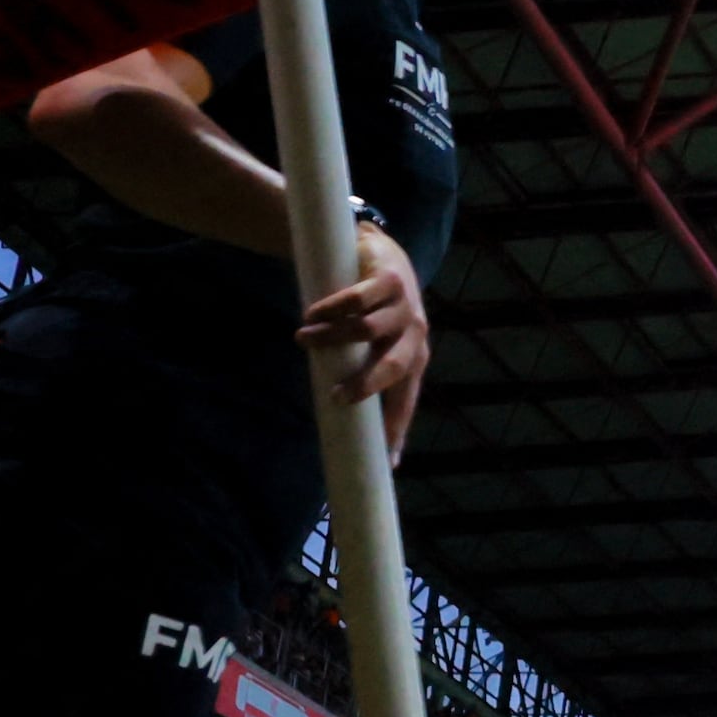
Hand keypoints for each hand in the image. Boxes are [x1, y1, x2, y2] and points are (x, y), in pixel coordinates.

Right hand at [301, 222, 430, 455]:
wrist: (382, 254)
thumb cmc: (375, 312)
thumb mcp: (376, 345)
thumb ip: (362, 372)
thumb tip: (336, 418)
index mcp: (414, 358)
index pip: (406, 400)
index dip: (397, 429)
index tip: (387, 462)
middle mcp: (415, 335)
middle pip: (394, 367)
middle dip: (365, 385)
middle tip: (335, 397)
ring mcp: (404, 306)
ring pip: (366, 330)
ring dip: (330, 338)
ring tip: (301, 339)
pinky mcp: (388, 279)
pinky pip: (357, 298)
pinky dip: (332, 309)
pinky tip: (312, 314)